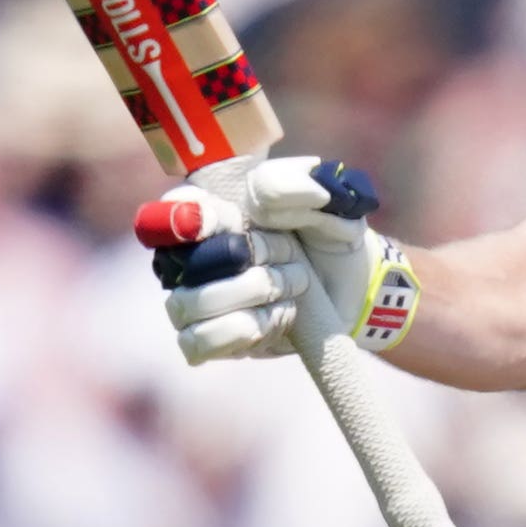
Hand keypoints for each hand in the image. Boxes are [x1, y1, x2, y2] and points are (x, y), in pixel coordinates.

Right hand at [137, 155, 417, 367]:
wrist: (351, 289)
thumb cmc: (326, 236)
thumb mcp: (328, 198)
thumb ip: (294, 184)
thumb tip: (266, 197)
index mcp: (209, 209)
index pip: (174, 207)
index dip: (189, 215)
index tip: (228, 220)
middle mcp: (190, 255)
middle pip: (186, 259)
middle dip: (246, 256)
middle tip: (289, 253)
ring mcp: (193, 300)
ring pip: (189, 303)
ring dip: (250, 294)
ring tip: (293, 286)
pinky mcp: (206, 341)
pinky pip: (198, 342)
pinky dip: (243, 330)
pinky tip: (278, 316)